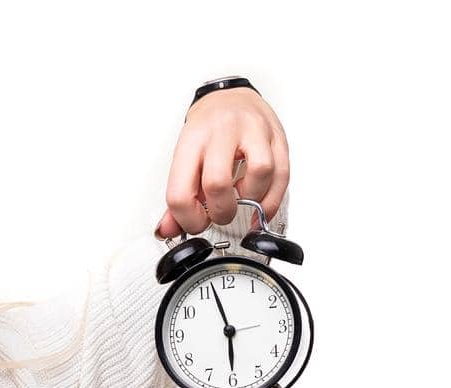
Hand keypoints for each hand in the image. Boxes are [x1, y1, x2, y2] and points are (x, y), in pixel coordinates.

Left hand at [156, 85, 289, 237]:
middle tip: (220, 213)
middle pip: (218, 183)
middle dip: (220, 212)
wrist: (230, 96)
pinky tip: (260, 205)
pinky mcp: (277, 137)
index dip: (188, 219)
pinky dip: (271, 199)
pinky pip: (282, 174)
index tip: (196, 222)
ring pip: (259, 173)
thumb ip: (180, 196)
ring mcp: (253, 131)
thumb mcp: (186, 157)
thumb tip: (168, 229)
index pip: (180, 192)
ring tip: (243, 198)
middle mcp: (222, 131)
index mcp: (192, 140)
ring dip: (251, 199)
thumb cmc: (208, 128)